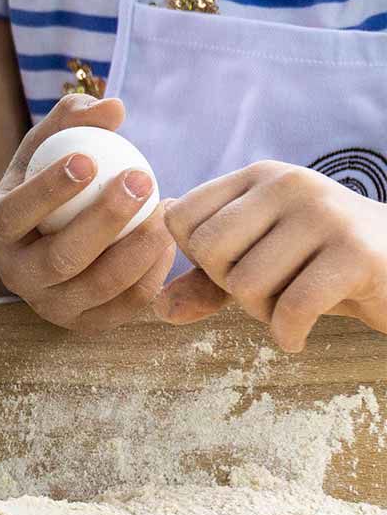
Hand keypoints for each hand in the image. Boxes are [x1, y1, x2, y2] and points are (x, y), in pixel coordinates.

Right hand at [0, 95, 177, 331]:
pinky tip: (165, 237)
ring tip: (165, 208)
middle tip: (142, 178)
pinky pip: (126, 303)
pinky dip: (152, 271)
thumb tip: (113, 106)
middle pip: (62, 257)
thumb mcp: (41, 153)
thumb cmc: (40, 190)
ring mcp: (50, 305)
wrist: (33, 252)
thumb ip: (70, 122)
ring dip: (138, 246)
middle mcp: (16, 276)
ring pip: (99, 285)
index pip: (16, 214)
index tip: (89, 158)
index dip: (49, 190)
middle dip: (106, 218)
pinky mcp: (84, 324)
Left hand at [157, 162, 386, 350]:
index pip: (182, 218)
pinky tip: (298, 337)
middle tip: (268, 294)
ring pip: (247, 283)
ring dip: (263, 314)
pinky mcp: (355, 252)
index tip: (236, 268)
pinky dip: (287, 334)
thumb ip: (205, 281)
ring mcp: (325, 213)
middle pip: (209, 251)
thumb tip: (158, 307)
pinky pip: (292, 307)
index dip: (198, 258)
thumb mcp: (258, 265)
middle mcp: (289, 184)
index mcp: (258, 177)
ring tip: (294, 307)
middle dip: (229, 287)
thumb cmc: (322, 266)